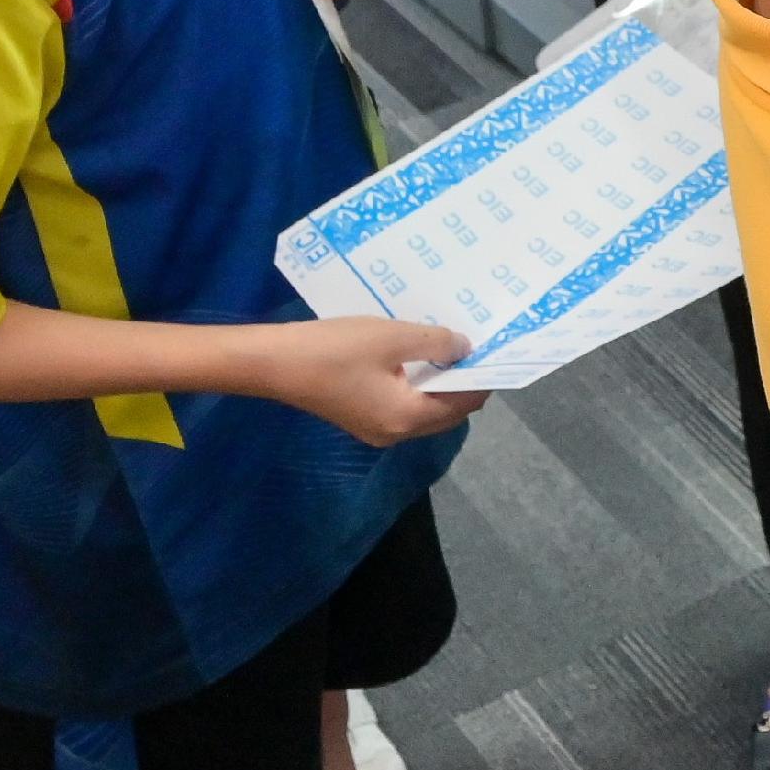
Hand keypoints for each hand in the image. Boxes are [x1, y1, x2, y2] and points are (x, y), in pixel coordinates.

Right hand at [250, 315, 485, 445]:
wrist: (273, 363)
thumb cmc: (334, 349)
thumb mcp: (392, 337)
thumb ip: (435, 343)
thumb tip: (466, 348)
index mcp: (408, 418)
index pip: (462, 404)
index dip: (481, 378)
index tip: (495, 350)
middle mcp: (396, 432)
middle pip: (445, 412)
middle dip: (463, 382)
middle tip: (476, 346)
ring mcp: (375, 429)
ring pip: (423, 409)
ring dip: (438, 382)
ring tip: (450, 347)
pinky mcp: (360, 417)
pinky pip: (402, 405)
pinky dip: (416, 385)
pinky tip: (416, 357)